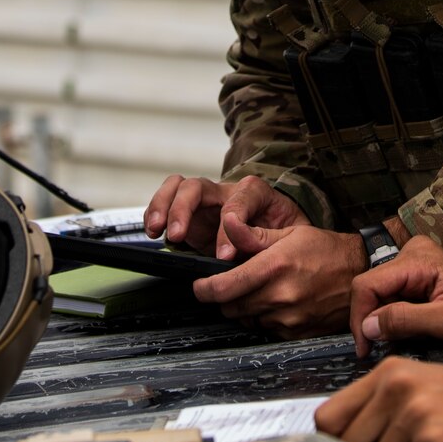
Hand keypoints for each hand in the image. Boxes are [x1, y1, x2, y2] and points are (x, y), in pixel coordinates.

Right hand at [143, 174, 305, 254]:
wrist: (282, 236)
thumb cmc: (286, 233)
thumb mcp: (289, 236)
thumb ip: (265, 240)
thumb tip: (237, 250)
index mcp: (255, 193)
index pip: (238, 200)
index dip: (229, 227)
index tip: (225, 256)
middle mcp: (226, 193)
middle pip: (198, 185)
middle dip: (183, 208)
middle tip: (177, 235)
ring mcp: (206, 203)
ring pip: (178, 188)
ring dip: (163, 206)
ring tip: (156, 230)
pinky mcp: (191, 218)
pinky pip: (167, 204)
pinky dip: (155, 213)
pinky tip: (153, 232)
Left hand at [192, 215, 366, 336]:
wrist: (358, 274)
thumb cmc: (324, 250)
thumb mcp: (290, 233)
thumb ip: (253, 235)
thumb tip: (226, 223)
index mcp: (274, 266)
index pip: (225, 286)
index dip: (205, 289)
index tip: (199, 286)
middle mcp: (280, 295)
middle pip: (231, 306)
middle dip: (225, 296)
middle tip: (232, 283)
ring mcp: (288, 318)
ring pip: (247, 319)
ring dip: (245, 307)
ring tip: (260, 289)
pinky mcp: (295, 332)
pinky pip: (266, 329)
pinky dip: (264, 317)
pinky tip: (276, 302)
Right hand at [349, 238, 442, 366]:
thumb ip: (408, 320)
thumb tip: (369, 325)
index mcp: (421, 258)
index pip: (369, 284)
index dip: (361, 317)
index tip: (365, 349)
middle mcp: (414, 254)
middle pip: (371, 289)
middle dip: (372, 321)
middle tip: (379, 352)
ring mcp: (415, 266)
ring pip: (379, 296)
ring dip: (382, 323)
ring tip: (398, 344)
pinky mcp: (417, 280)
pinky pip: (391, 299)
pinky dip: (393, 320)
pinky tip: (406, 335)